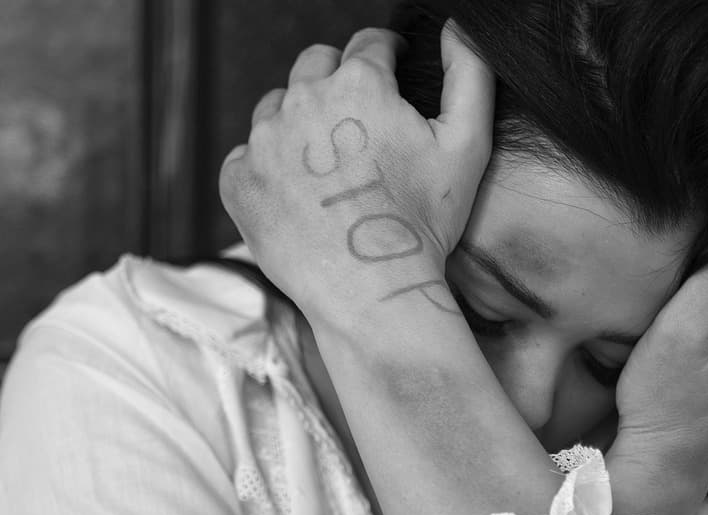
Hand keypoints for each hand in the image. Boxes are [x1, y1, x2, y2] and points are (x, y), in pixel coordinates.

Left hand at [218, 23, 494, 337]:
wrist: (373, 293)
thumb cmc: (424, 224)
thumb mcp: (467, 145)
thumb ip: (469, 74)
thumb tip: (454, 28)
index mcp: (358, 84)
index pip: (368, 45)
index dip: (385, 59)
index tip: (390, 75)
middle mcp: (302, 101)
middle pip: (315, 65)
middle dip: (337, 81)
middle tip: (358, 124)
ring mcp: (264, 142)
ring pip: (276, 108)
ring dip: (299, 123)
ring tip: (327, 166)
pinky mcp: (237, 181)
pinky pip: (247, 157)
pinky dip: (267, 168)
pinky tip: (298, 195)